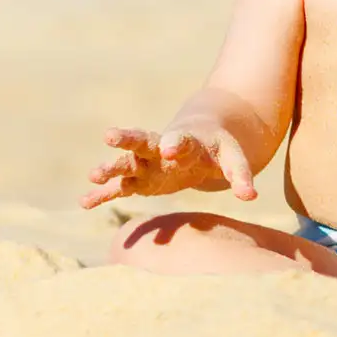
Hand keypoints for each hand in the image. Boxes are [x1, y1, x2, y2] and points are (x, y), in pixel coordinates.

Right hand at [81, 120, 254, 208]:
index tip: (170, 147)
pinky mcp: (138, 180)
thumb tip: (251, 197)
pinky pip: (118, 186)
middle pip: (142, 141)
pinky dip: (103, 194)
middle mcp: (160, 149)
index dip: (176, 143)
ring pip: (125, 163)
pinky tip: (85, 202)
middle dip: (127, 140)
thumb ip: (240, 174)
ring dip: (110, 168)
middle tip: (110, 135)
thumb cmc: (217, 148)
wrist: (199, 141)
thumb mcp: (233, 157)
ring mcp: (146, 164)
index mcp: (186, 140)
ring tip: (93, 174)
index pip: (181, 139)